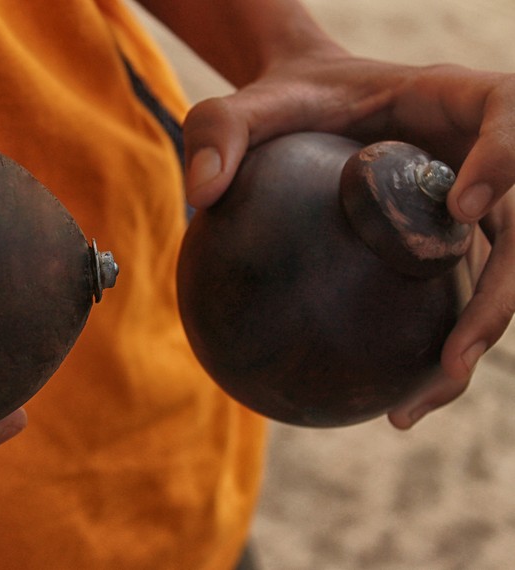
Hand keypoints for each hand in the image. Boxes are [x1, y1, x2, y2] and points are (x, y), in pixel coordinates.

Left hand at [182, 54, 514, 427]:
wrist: (307, 108)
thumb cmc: (284, 100)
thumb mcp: (242, 106)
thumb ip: (219, 132)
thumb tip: (199, 195)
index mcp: (448, 103)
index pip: (507, 116)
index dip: (505, 160)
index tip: (463, 210)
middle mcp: (474, 156)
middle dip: (499, 295)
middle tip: (452, 357)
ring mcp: (469, 204)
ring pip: (496, 276)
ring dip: (470, 343)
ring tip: (410, 406)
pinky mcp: (446, 242)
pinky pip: (451, 297)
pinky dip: (429, 351)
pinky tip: (387, 400)